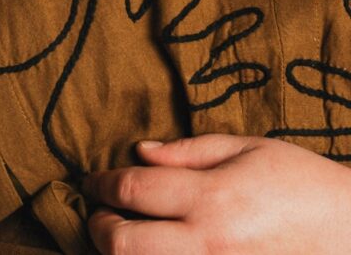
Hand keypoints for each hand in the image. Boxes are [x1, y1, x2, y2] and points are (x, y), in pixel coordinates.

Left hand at [84, 134, 350, 253]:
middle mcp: (209, 244)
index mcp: (212, 198)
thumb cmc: (301, 184)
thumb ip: (188, 151)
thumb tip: (140, 152)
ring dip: (123, 254)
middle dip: (100, 227)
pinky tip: (155, 251)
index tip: (92, 181)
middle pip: (124, 244)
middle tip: (99, 214)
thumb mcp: (248, 149)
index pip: (132, 190)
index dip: (101, 184)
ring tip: (125, 236)